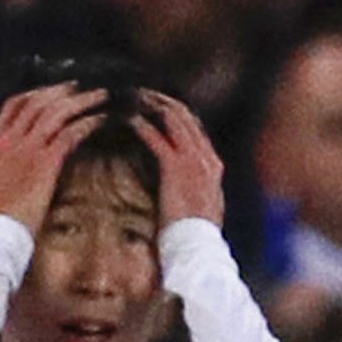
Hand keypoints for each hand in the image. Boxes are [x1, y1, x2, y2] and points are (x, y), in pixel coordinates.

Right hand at [0, 83, 106, 229]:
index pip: (12, 107)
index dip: (33, 95)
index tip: (49, 93)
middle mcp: (7, 140)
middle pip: (35, 102)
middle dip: (58, 91)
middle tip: (76, 87)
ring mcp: (26, 149)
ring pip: (55, 112)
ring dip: (80, 100)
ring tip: (98, 96)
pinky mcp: (45, 163)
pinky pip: (70, 134)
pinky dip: (88, 123)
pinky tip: (100, 120)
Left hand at [131, 90, 224, 226]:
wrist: (197, 248)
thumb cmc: (196, 237)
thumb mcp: (204, 208)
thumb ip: (197, 190)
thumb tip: (185, 187)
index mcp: (213, 166)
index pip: (195, 128)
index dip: (176, 113)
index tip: (158, 105)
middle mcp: (206, 157)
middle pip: (185, 117)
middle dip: (162, 101)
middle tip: (141, 93)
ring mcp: (193, 160)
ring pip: (172, 119)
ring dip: (151, 105)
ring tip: (132, 98)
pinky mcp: (175, 167)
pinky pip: (156, 137)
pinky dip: (141, 125)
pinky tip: (127, 118)